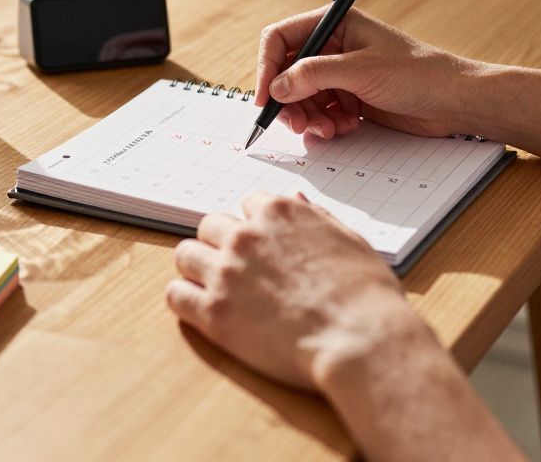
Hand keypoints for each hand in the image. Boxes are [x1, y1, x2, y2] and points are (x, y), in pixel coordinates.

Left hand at [166, 192, 429, 390]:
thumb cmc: (365, 295)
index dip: (255, 227)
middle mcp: (246, 236)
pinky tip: (202, 310)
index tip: (262, 247)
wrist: (359, 339)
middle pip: (211, 226)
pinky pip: (175, 294)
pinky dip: (185, 299)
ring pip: (185, 254)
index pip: (247, 205)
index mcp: (278, 212)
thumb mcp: (349, 239)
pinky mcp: (213, 312)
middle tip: (239, 270)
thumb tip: (296, 201)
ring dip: (198, 268)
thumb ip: (316, 217)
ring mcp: (225, 273)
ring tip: (217, 289)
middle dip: (222, 244)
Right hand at [255, 7, 483, 138]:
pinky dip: (325, 125)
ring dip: (308, 117)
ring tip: (327, 130)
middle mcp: (334, 47)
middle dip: (289, 100)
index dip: (267, 68)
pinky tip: (343, 129)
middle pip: (288, 73)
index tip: (265, 98)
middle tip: (297, 123)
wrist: (455, 101)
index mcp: (335, 24)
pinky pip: (321, 113)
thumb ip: (314, 75)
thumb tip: (277, 86)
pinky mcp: (352, 98)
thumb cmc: (418, 73)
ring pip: (303, 97)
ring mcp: (342, 74)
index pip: (282, 39)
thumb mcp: (361, 70)